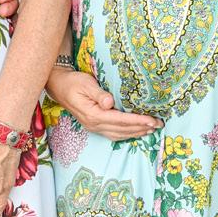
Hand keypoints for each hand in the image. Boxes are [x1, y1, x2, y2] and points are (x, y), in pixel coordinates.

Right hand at [46, 69, 160, 139]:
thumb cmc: (73, 82)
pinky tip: (136, 131)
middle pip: (122, 130)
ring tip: (152, 129)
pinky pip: (113, 134)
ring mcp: (94, 127)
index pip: (120, 120)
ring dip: (136, 133)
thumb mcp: (86, 83)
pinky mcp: (94, 126)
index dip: (138, 121)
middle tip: (158, 125)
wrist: (59, 86)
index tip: (152, 120)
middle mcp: (94, 124)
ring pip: (119, 134)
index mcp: (93, 115)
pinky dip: (127, 134)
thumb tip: (110, 103)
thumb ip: (98, 94)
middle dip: (141, 128)